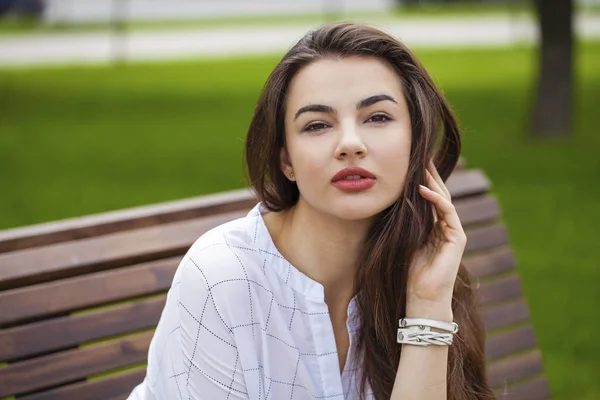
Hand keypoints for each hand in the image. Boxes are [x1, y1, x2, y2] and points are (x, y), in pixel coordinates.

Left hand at [406, 160, 466, 319]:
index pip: (429, 198)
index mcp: (433, 227)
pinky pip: (447, 211)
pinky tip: (423, 188)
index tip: (410, 164)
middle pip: (439, 194)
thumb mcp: (403, 240)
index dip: (421, 180)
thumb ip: (403, 223)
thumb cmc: (409, 272)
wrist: (422, 296)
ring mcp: (454, 231)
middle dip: (430, 175)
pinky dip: (435, 199)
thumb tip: (388, 203)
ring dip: (433, 181)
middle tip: (421, 156)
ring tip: (422, 165)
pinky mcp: (458, 237)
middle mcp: (446, 226)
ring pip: (444, 199)